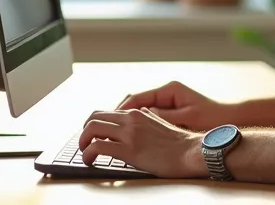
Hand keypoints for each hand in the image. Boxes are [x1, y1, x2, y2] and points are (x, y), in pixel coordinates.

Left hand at [78, 108, 206, 178]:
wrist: (191, 152)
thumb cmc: (180, 143)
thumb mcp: (162, 123)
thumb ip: (149, 117)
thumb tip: (143, 114)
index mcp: (138, 114)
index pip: (107, 112)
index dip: (95, 123)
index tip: (92, 135)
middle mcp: (130, 119)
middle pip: (95, 117)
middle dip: (85, 131)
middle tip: (84, 143)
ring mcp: (129, 133)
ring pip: (92, 129)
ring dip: (83, 141)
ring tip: (84, 153)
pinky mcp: (129, 150)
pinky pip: (98, 147)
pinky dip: (88, 153)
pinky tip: (89, 161)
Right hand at [117, 80, 232, 130]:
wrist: (229, 119)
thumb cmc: (211, 118)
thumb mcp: (186, 117)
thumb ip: (162, 116)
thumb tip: (139, 116)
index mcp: (169, 90)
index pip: (136, 98)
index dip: (120, 110)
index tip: (108, 122)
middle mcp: (166, 92)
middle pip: (134, 102)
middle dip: (119, 115)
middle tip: (106, 129)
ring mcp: (167, 101)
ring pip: (139, 108)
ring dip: (127, 119)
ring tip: (115, 133)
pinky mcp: (170, 110)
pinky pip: (148, 115)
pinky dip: (138, 123)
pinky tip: (132, 135)